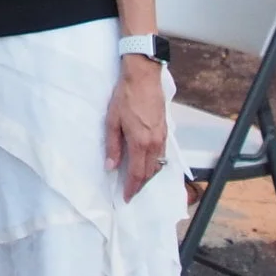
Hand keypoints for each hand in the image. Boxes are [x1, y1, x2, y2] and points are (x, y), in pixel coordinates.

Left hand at [104, 56, 170, 199]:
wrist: (143, 78)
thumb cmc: (125, 97)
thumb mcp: (112, 121)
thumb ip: (112, 146)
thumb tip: (110, 166)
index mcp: (140, 142)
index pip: (137, 173)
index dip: (132, 188)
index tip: (126, 197)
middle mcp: (154, 143)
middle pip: (149, 172)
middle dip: (140, 185)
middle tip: (131, 193)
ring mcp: (162, 136)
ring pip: (158, 164)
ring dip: (149, 175)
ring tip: (138, 182)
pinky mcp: (165, 130)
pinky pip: (162, 154)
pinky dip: (155, 164)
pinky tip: (148, 164)